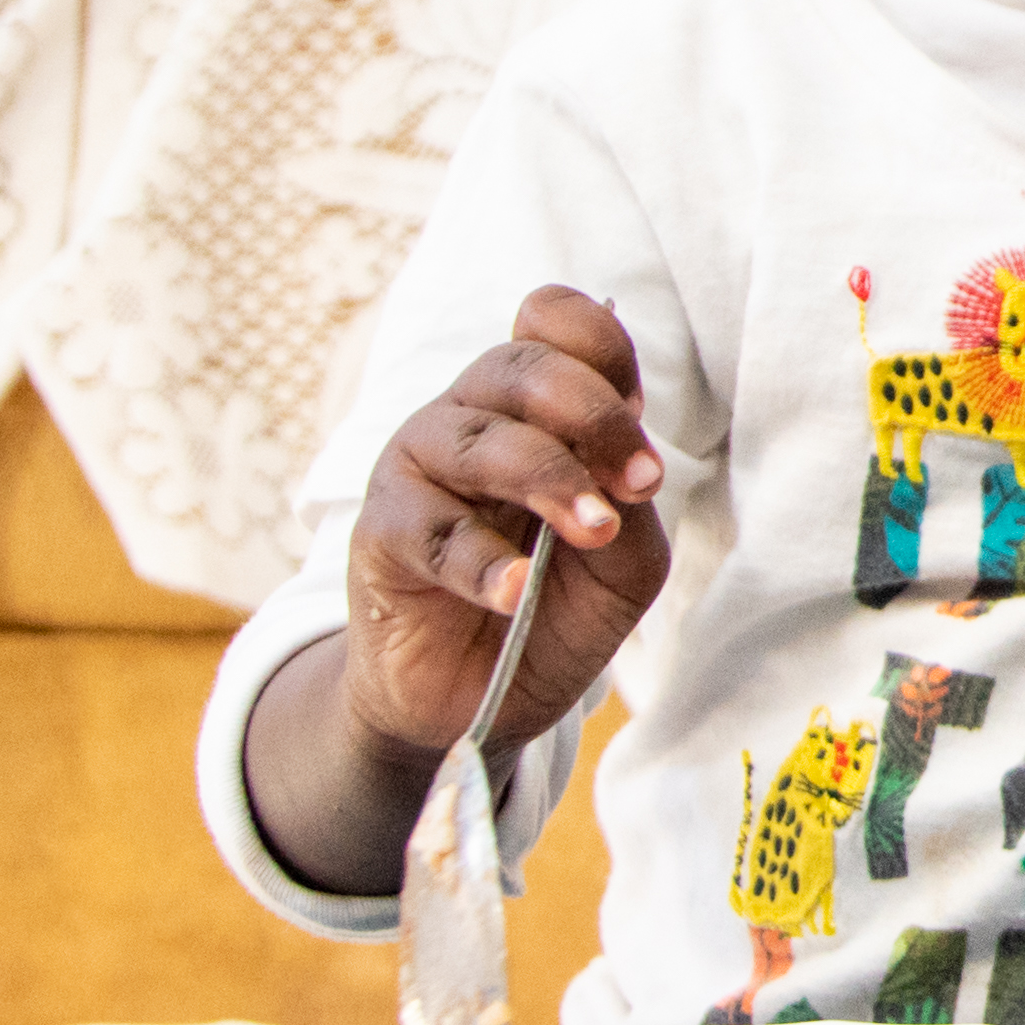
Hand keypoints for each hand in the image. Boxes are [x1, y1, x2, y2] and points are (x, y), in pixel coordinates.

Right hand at [340, 284, 668, 767]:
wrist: (478, 701)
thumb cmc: (554, 608)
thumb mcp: (622, 562)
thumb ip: (628, 509)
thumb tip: (625, 477)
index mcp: (534, 405)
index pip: (557, 323)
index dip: (606, 355)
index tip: (642, 432)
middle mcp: (472, 416)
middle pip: (524, 365)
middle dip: (593, 416)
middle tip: (640, 483)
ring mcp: (421, 467)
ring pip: (480, 441)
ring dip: (548, 480)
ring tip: (591, 530)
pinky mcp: (382, 532)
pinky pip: (432, 529)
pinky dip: (482, 562)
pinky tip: (513, 593)